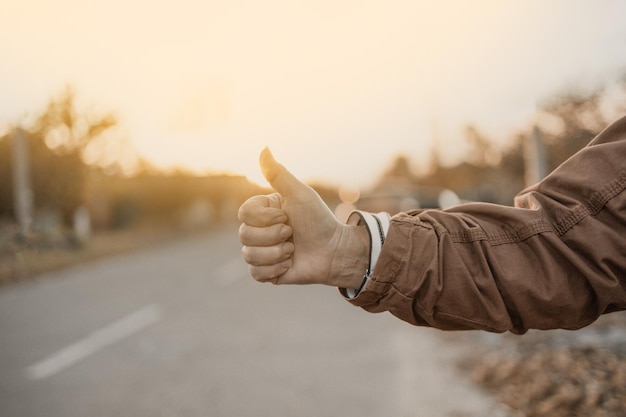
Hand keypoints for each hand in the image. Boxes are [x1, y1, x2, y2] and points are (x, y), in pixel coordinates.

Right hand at [238, 148, 369, 286]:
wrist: (335, 250)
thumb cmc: (319, 220)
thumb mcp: (299, 193)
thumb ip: (278, 173)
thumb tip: (264, 147)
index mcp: (263, 212)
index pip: (243, 214)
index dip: (265, 218)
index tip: (286, 216)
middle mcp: (258, 231)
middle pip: (244, 235)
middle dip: (273, 236)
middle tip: (292, 234)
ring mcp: (261, 252)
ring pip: (249, 256)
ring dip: (276, 253)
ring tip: (292, 250)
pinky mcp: (267, 273)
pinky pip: (256, 274)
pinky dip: (275, 269)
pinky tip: (289, 263)